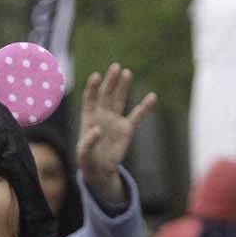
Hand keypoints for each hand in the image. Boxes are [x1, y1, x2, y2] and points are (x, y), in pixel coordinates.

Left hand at [76, 64, 156, 201]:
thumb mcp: (84, 153)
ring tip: (127, 72)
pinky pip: (137, 115)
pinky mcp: (127, 128)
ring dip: (123, 86)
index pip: (90, 98)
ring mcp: (115, 120)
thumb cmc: (88, 160)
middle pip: (106, 94)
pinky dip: (145, 107)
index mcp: (89, 117)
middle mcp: (102, 115)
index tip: (96, 76)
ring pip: (119, 99)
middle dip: (110, 81)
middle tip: (115, 67)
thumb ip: (88, 142)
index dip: (92, 87)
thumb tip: (97, 130)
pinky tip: (152, 97)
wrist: (100, 169)